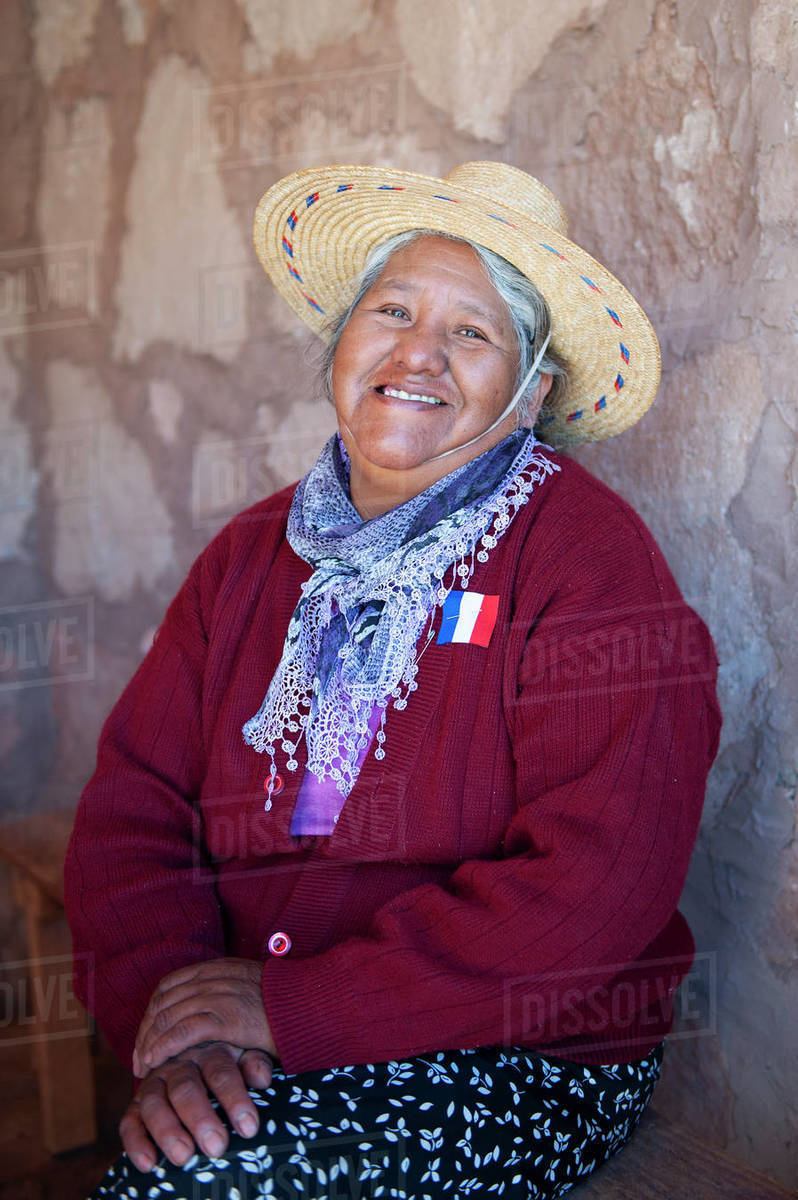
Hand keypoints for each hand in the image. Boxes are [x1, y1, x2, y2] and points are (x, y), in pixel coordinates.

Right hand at [120, 1041, 272, 1171]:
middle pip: (186, 1088)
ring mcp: (154, 1082)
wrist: (189, 1051)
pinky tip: (148, 1164)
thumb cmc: (226, 1063)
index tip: (249, 1127)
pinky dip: (136, 1143)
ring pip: (155, 1103)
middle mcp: (179, 1064)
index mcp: (210, 1052)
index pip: (222, 1073)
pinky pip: (129, 1122)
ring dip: (167, 1131)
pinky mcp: (136, 1104)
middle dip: (200, 1118)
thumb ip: (254, 1065)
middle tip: (216, 1146)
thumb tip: (263, 1078)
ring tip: (183, 1157)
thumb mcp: (243, 1056)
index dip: (235, 1100)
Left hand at [133, 958, 276, 1076]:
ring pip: (170, 1016)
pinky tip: (157, 1060)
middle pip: (165, 1001)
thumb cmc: (287, 1006)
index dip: (154, 1011)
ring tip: (145, 1065)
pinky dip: (165, 1046)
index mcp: (218, 968)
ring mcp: (220, 995)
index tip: (147, 1035)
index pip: (170, 986)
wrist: (314, 1004)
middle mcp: (215, 977)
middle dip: (147, 1030)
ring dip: (151, 1042)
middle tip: (139, 1057)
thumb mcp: (251, 989)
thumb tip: (208, 1016)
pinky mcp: (228, 1017)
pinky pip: (185, 1031)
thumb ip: (227, 994)